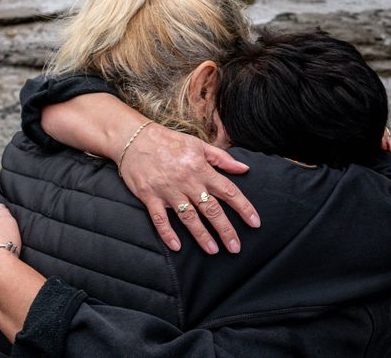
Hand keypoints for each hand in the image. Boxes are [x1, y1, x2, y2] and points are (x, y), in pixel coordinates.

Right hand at [119, 123, 259, 254]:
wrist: (135, 138)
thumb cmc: (169, 141)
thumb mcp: (198, 145)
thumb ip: (222, 159)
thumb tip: (245, 168)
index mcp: (201, 169)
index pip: (228, 191)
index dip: (243, 207)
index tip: (255, 222)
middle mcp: (187, 182)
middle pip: (211, 210)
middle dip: (225, 230)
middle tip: (236, 248)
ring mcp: (168, 190)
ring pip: (188, 217)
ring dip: (202, 236)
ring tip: (213, 250)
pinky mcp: (150, 196)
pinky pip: (160, 219)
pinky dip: (168, 234)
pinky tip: (177, 246)